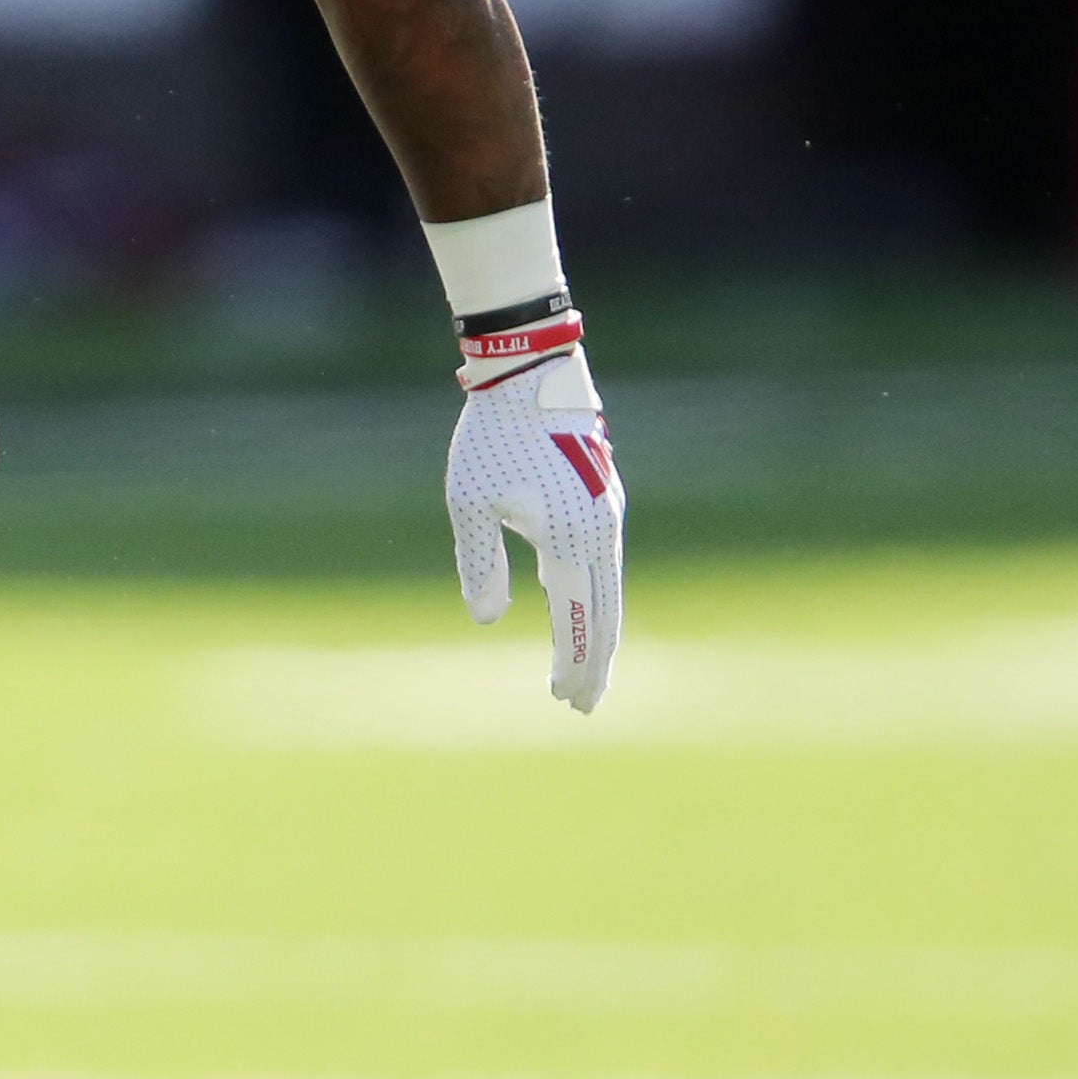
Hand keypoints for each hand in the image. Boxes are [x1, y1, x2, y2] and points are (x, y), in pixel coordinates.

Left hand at [447, 340, 623, 712]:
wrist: (531, 374)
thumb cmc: (492, 435)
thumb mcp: (470, 502)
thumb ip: (479, 562)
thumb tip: (489, 618)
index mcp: (572, 539)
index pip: (578, 620)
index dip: (573, 664)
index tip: (565, 699)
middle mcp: (601, 531)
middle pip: (604, 613)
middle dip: (594, 662)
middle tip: (582, 704)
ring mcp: (607, 513)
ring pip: (607, 587)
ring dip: (595, 629)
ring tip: (581, 666)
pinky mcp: (601, 497)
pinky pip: (600, 561)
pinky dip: (592, 594)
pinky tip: (570, 602)